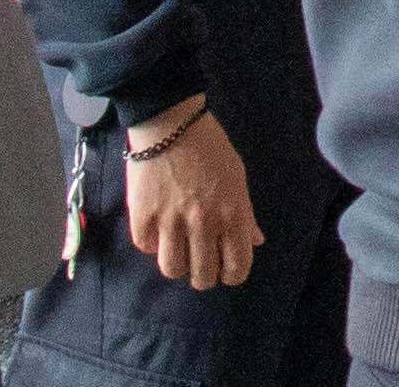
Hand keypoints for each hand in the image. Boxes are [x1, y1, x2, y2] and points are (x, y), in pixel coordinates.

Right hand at [124, 106, 261, 292]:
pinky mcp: (142, 216)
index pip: (237, 268)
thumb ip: (246, 214)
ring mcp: (170, 220)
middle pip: (202, 277)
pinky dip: (152, 243)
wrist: (170, 121)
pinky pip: (146, 248)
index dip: (232, 275)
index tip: (225, 269)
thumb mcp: (237, 177)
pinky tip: (158, 227)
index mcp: (232, 213)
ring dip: (177, 263)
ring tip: (178, 247)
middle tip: (199, 261)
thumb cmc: (209, 147)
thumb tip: (255, 241)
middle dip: (203, 275)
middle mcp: (203, 221)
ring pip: (172, 270)